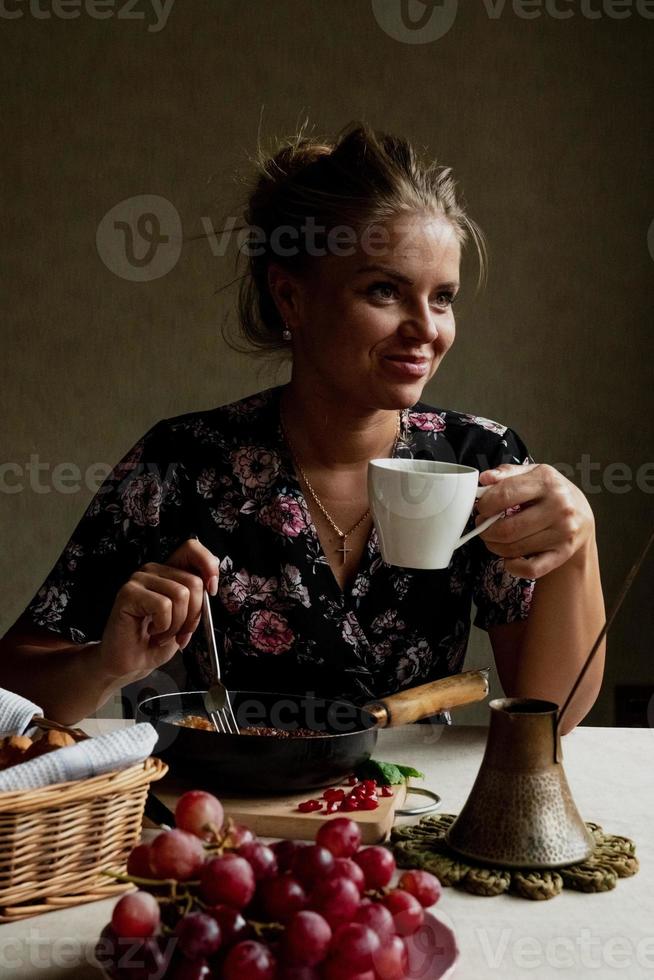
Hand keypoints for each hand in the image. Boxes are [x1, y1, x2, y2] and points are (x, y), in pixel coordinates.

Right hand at [99, 538, 219, 681]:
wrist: (132, 662)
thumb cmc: (157, 641)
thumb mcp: (187, 618)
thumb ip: (198, 598)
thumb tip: (211, 584)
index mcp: (169, 572)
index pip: (192, 548)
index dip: (208, 565)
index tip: (212, 590)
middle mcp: (154, 570)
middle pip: (193, 582)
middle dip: (194, 615)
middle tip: (181, 633)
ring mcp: (139, 579)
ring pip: (180, 594)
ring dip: (177, 624)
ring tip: (163, 634)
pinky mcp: (129, 592)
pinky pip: (163, 605)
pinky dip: (163, 627)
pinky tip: (151, 632)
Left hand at [475, 463, 594, 578]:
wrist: (582, 516)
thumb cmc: (551, 493)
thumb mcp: (533, 474)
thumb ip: (507, 473)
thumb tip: (485, 479)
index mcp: (547, 482)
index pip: (504, 495)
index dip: (484, 505)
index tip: (481, 508)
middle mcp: (559, 507)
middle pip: (507, 528)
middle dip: (485, 530)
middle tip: (482, 526)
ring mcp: (562, 532)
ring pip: (514, 549)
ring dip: (495, 546)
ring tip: (494, 538)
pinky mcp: (563, 553)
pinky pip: (530, 569)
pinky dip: (513, 566)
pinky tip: (510, 557)